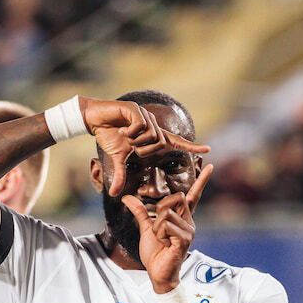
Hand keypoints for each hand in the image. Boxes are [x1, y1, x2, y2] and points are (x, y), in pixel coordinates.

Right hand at [83, 98, 209, 196]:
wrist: (94, 119)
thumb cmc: (108, 136)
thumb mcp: (116, 158)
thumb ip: (120, 175)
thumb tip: (114, 194)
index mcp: (152, 135)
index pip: (176, 142)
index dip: (192, 147)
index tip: (208, 150)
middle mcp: (153, 125)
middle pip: (160, 143)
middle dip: (144, 150)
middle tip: (131, 146)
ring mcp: (146, 115)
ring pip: (151, 135)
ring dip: (136, 140)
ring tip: (125, 136)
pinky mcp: (136, 108)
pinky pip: (140, 126)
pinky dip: (130, 132)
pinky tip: (121, 129)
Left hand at [122, 164, 213, 290]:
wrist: (158, 274)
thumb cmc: (155, 254)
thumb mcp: (145, 228)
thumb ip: (140, 212)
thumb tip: (127, 197)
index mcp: (182, 219)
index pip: (193, 196)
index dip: (200, 181)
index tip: (209, 166)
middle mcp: (189, 223)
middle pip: (176, 198)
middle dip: (160, 209)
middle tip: (158, 228)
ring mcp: (188, 231)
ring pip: (167, 213)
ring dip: (157, 226)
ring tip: (161, 240)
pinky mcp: (185, 239)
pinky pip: (167, 225)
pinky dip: (159, 233)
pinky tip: (164, 244)